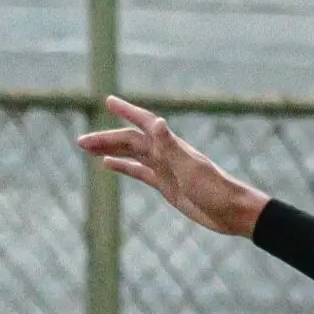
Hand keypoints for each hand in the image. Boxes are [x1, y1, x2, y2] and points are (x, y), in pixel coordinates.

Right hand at [76, 96, 267, 235]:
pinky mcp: (166, 185)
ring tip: (86, 149)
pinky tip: (108, 164)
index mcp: (170, 146)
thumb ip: (171, 146)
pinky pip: (140, 172)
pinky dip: (123, 166)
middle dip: (106, 138)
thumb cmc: (215, 189)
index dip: (127, 111)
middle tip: (80, 141)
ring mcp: (165, 169)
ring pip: (132, 154)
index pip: (143, 123)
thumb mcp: (190, 168)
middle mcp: (166, 153)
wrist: (232, 212)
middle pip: (130, 141)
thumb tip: (156, 122)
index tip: (108, 101)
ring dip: (110, 150)